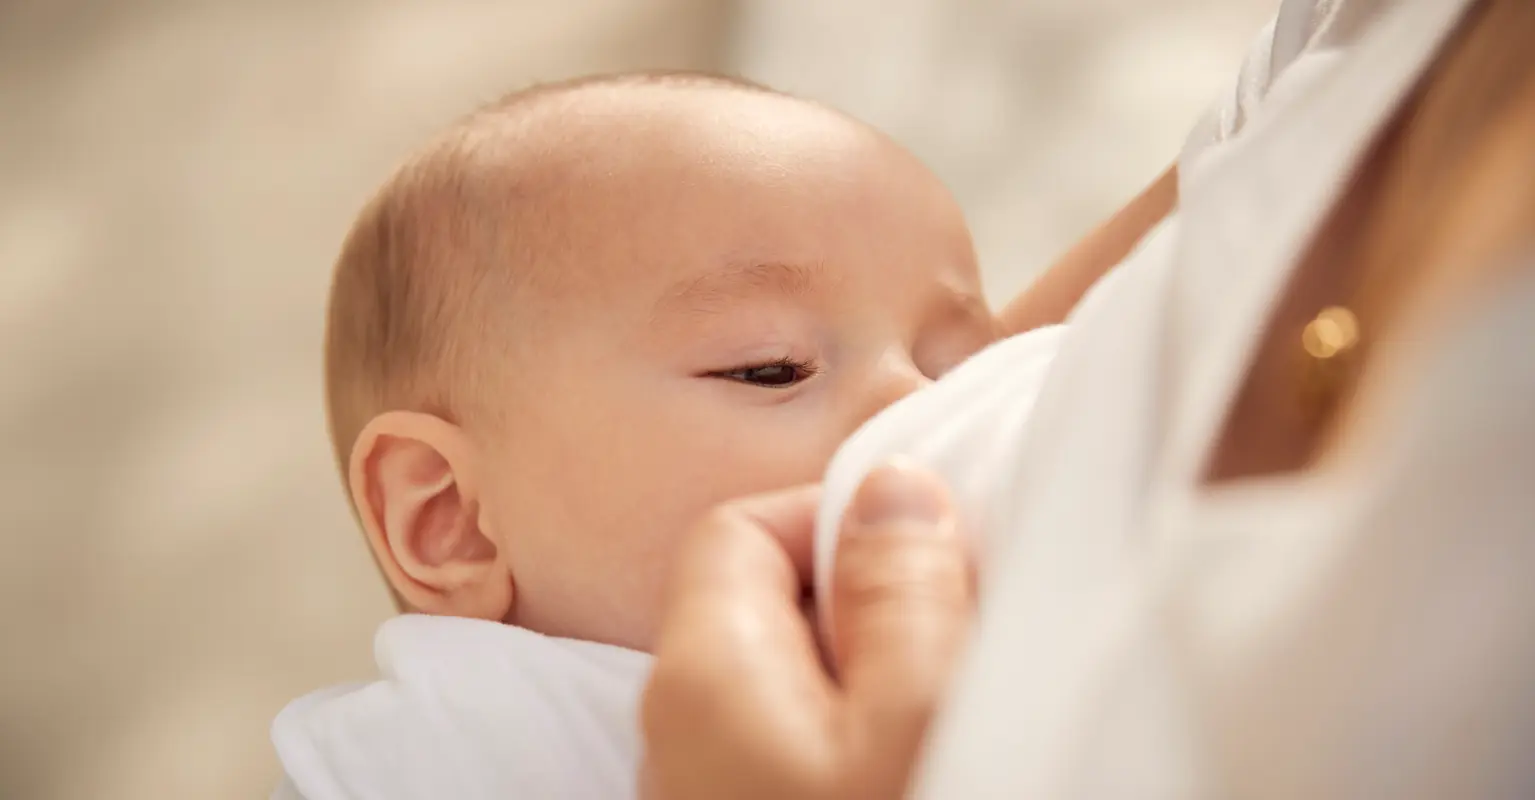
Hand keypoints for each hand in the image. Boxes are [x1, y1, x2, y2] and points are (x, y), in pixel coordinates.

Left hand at [640, 462, 974, 799]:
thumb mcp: (919, 720)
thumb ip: (902, 591)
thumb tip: (891, 487)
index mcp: (701, 672)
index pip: (743, 524)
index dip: (845, 517)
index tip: (935, 552)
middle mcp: (677, 729)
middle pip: (770, 604)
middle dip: (871, 601)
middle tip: (962, 642)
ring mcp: (706, 787)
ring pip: (793, 681)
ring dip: (875, 678)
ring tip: (950, 712)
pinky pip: (798, 745)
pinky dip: (861, 736)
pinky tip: (919, 758)